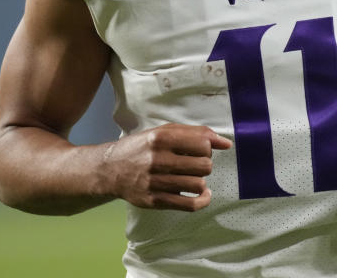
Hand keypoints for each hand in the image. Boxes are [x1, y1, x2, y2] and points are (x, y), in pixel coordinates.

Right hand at [101, 123, 231, 211]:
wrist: (109, 169)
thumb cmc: (141, 147)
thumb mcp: (164, 132)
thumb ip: (195, 133)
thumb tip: (226, 143)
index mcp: (161, 138)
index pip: (202, 144)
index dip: (207, 147)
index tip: (199, 150)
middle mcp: (157, 159)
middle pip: (204, 165)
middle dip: (205, 164)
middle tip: (194, 164)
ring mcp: (155, 182)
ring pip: (198, 184)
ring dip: (201, 181)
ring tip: (192, 178)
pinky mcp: (154, 201)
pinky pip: (189, 205)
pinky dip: (202, 200)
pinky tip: (202, 195)